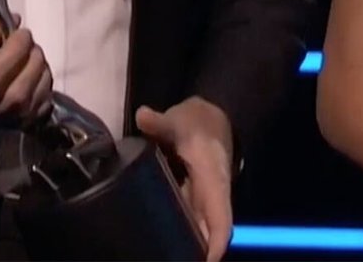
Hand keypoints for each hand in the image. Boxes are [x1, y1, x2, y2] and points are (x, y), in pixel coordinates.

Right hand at [0, 14, 53, 130]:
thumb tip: (9, 22)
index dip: (14, 54)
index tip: (22, 32)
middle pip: (12, 98)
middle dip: (30, 67)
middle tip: (31, 44)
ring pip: (21, 113)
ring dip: (39, 82)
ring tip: (36, 58)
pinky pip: (22, 122)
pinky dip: (38, 100)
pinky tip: (38, 80)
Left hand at [135, 97, 234, 261]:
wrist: (214, 116)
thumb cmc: (200, 122)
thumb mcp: (179, 119)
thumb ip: (160, 122)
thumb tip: (142, 116)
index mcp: (212, 181)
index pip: (221, 220)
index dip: (215, 244)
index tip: (205, 261)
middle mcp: (212, 197)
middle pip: (209, 235)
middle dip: (197, 254)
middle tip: (173, 261)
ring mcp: (204, 200)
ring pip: (199, 231)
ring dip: (187, 247)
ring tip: (163, 257)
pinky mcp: (194, 199)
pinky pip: (188, 222)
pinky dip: (178, 234)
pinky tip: (159, 243)